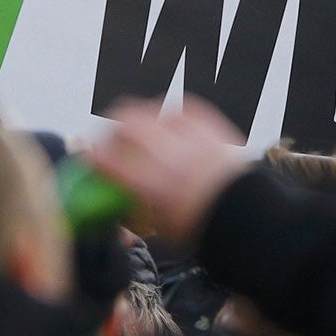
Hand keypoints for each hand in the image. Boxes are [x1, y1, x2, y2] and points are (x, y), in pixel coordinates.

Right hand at [87, 98, 248, 243]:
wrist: (246, 216)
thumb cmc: (203, 226)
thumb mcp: (160, 228)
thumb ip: (134, 212)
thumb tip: (115, 206)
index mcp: (152, 187)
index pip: (108, 161)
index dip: (92, 156)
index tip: (90, 158)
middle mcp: (169, 157)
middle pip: (128, 125)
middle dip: (112, 129)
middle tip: (111, 139)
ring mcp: (191, 139)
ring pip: (153, 110)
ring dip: (140, 117)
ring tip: (139, 128)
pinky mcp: (211, 128)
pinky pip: (183, 108)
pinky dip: (170, 113)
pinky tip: (167, 122)